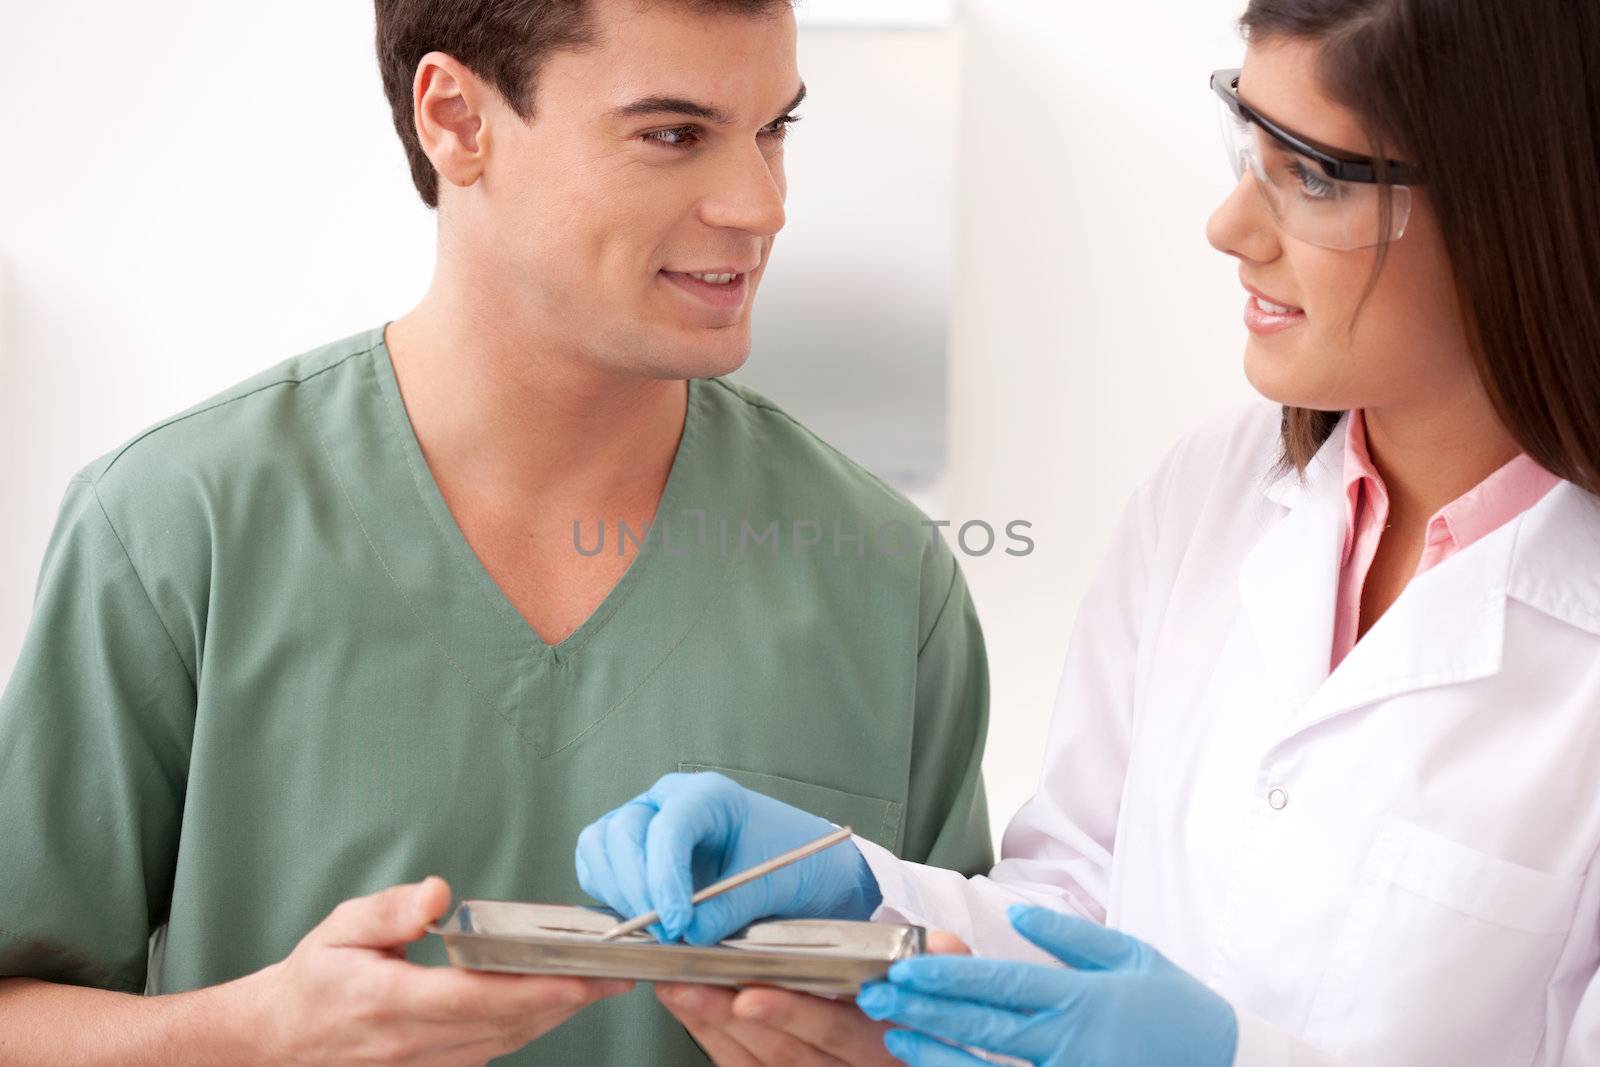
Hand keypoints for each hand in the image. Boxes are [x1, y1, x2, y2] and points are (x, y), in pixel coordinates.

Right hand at [237, 877, 632, 1065]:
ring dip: (556, 1016)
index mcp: (387, 1002)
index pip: (471, 998)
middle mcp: (411, 1042)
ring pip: (504, 1041)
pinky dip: (530, 1027)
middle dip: (564, 999)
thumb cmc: (315, 979)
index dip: (528, 989)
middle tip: (615, 973)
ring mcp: (424, 1063)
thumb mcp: (339, 928)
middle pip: (502, 1023)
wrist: (281, 1040)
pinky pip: (492, 1050)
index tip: (574, 976)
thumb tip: (438, 895)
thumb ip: (389, 910)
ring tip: (603, 986)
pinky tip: (558, 1004)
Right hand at [574, 771, 880, 944]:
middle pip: (622, 832)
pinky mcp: (631, 852)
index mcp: (709, 795)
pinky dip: (610, 895)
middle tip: (666, 933)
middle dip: (637, 888)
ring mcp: (644, 823)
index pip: (669, 826)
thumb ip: (728, 909)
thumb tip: (687, 934)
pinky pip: (598, 867)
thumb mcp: (770, 886)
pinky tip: (641, 921)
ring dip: (618, 893)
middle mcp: (667, 801)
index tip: (676, 921)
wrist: (798, 867)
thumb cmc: (790, 862)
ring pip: (599, 846)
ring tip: (656, 930)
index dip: (664, 876)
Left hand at [656, 932, 971, 1066]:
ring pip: (761, 1064)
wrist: (919, 1052)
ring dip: (713, 1026)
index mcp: (889, 1048)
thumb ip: (941, 968)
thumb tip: (949, 946)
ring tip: (678, 988)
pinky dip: (718, 1043)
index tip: (749, 991)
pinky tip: (693, 1012)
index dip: (793, 1013)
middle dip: (731, 1017)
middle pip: (788, 1053)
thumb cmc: (925, 1015)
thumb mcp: (944, 992)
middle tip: (689, 983)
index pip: (841, 1031)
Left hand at [856, 905, 1236, 1066]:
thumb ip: (1071, 937)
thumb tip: (1018, 917)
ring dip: (936, 1052)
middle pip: (981, 1027)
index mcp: (1081, 999)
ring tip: (894, 1034)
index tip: (903, 966)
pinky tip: (937, 1066)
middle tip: (874, 997)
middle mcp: (1068, 1042)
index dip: (947, 976)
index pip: (1000, 984)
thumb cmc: (1179, 1010)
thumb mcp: (1133, 957)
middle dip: (923, 1010)